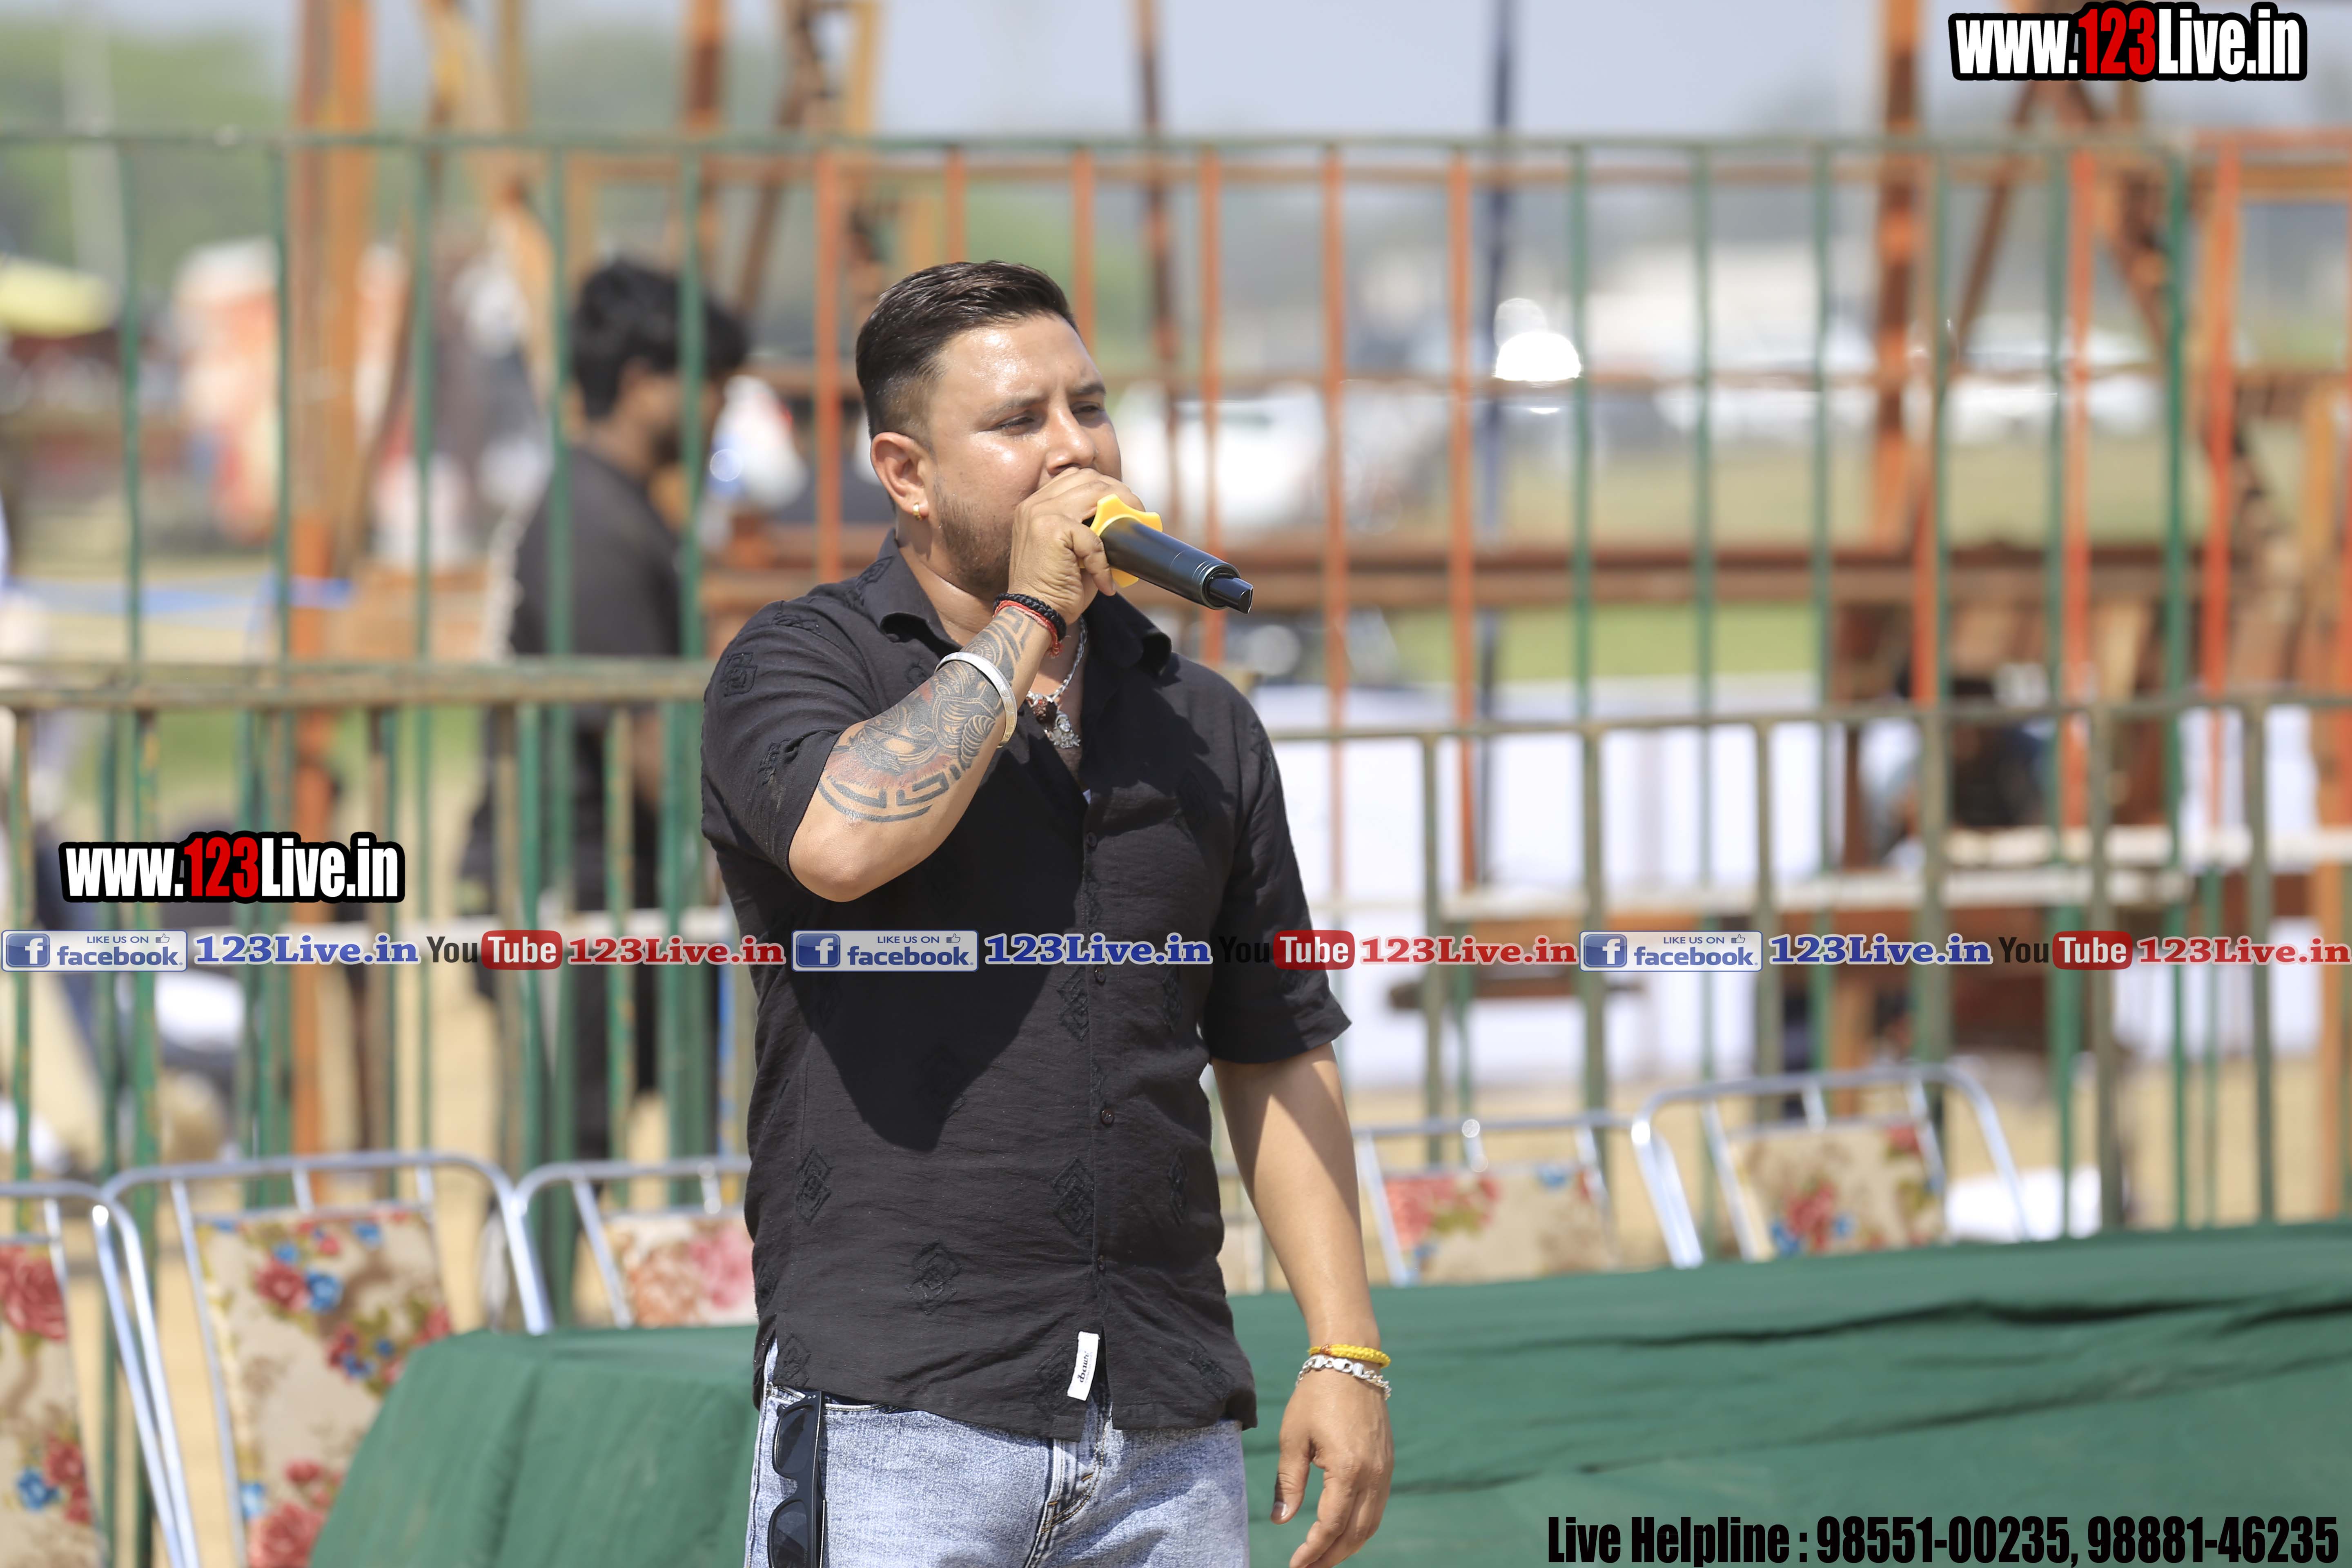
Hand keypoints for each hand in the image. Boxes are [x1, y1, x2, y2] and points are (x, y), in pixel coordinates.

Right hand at [1004, 468, 1131, 625]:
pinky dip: (1104, 562)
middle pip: (1088, 478)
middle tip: (1135, 516)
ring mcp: (1042, 513)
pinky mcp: (1052, 529)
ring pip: (1095, 493)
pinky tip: (1105, 582)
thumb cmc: (1054, 588)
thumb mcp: (1069, 550)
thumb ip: (1086, 526)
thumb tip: (1121, 517)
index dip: (1105, 488)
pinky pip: (1094, 536)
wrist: (1032, 614)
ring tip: (1129, 534)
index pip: (1076, 478)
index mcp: (1036, 506)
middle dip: (1118, 493)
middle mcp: (1035, 504)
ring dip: (1119, 511)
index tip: (1124, 506)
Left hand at [1271, 1366, 1392, 1567]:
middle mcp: (1374, 1476)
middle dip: (1331, 1557)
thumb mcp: (1293, 1439)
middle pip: (1356, 1534)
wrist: (1350, 1361)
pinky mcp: (1387, 1464)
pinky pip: (1377, 1507)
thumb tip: (1281, 1521)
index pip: (1331, 1526)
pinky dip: (1360, 1527)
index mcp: (1349, 1470)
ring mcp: (1385, 1471)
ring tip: (1322, 1558)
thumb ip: (1289, 1483)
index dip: (1312, 1551)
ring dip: (1348, 1546)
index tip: (1294, 1565)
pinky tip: (1341, 1532)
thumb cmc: (1316, 1396)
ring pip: (1371, 1525)